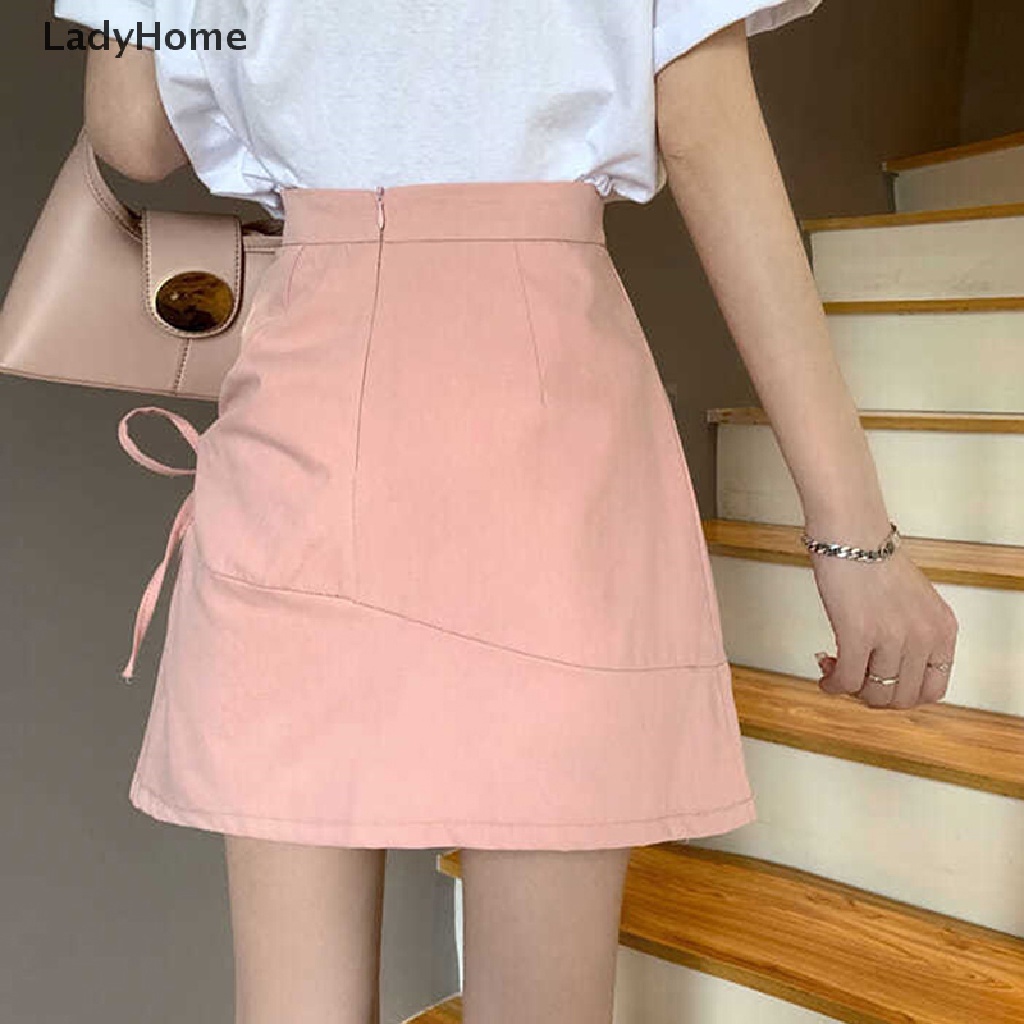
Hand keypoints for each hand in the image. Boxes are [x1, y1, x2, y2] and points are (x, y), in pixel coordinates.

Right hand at [808, 546, 958, 708]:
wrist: (851, 535)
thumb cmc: (874, 559)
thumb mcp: (914, 603)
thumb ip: (912, 634)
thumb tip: (888, 667)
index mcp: (942, 630)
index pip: (933, 689)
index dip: (903, 693)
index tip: (882, 684)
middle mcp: (924, 637)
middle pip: (903, 698)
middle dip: (875, 696)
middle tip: (856, 679)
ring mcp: (893, 638)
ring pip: (874, 694)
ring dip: (851, 690)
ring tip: (835, 671)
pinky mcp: (858, 636)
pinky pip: (847, 681)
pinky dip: (833, 685)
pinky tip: (825, 676)